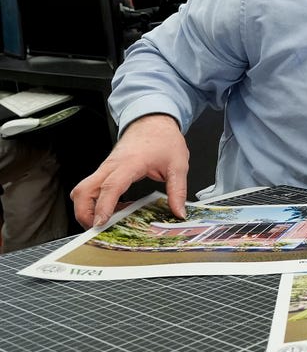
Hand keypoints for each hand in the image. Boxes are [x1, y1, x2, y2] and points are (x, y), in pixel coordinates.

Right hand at [71, 114, 189, 227]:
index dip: (103, 207)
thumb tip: (179, 212)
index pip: (110, 187)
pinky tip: (115, 208)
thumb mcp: (178, 165)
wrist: (154, 121)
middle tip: (98, 230)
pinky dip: (96, 202)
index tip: (100, 224)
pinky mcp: (105, 171)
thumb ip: (178, 190)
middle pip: (83, 191)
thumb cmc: (163, 139)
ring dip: (87, 208)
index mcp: (129, 163)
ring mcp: (105, 168)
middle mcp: (111, 166)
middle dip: (84, 213)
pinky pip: (92, 188)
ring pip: (82, 190)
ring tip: (108, 221)